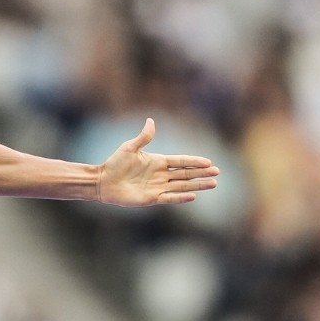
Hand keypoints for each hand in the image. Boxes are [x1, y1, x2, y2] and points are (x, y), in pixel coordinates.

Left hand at [96, 119, 219, 207]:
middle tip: (217, 173)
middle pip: (185, 174)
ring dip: (197, 185)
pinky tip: (193, 195)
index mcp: (158, 161)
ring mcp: (157, 187)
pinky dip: (181, 197)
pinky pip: (169, 198)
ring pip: (182, 186)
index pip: (181, 161)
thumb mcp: (130, 147)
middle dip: (201, 173)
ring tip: (213, 184)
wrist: (102, 181)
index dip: (194, 162)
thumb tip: (151, 121)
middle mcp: (160, 175)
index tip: (209, 162)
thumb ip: (143, 137)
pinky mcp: (151, 199)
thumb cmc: (114, 163)